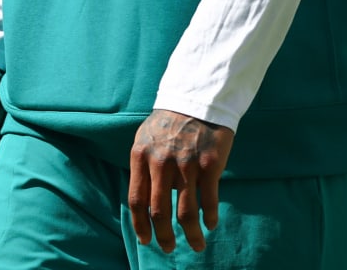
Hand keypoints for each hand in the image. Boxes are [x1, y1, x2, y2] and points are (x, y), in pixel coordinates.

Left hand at [128, 109, 233, 253]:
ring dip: (191, 234)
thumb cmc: (170, 122)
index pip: (136, 200)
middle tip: (169, 248)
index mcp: (141, 156)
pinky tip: (210, 225)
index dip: (141, 226)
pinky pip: (208, 200)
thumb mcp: (147, 139)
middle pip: (159, 212)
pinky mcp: (209, 164)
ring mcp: (186, 164)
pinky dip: (209, 218)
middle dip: (164, 236)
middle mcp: (161, 163)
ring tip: (196, 245)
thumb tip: (147, 202)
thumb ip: (144, 168)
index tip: (147, 241)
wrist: (198, 98)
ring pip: (185, 212)